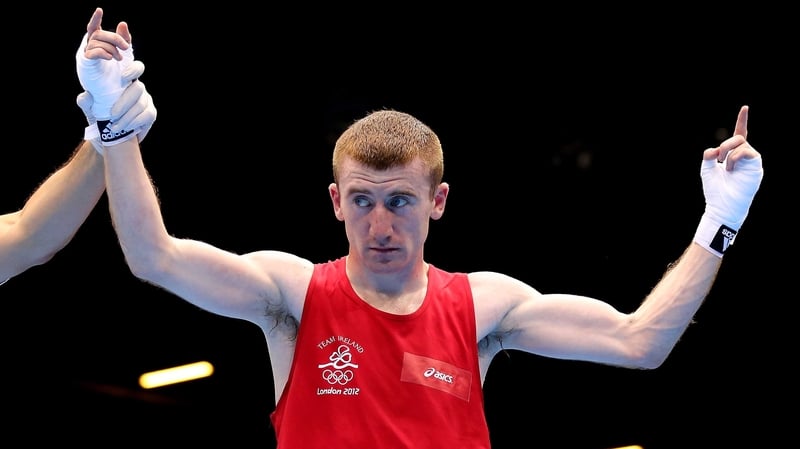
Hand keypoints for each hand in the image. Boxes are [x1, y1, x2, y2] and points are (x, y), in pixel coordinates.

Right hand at [75, 7, 134, 120]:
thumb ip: (125, 39)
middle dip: (115, 38)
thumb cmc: (120, 76)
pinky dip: (103, 52)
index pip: (94, 28)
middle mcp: (89, 48)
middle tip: (126, 48)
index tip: (100, 10)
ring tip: (119, 59)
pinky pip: (92, 52)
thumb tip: (123, 23)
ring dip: (112, 48)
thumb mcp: (127, 55)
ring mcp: (86, 56)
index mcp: (98, 45)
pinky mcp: (86, 65)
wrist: (116, 94)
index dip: (95, 19)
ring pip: (97, 41)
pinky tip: (111, 59)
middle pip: (99, 34)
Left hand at [77, 61, 155, 150]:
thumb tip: (86, 96)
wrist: (108, 137)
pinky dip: (134, 122)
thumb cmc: (99, 118)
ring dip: (127, 117)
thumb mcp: (90, 110)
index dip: (133, 70)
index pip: (135, 68)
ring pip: (140, 104)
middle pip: (138, 88)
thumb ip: (87, 102)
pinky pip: (147, 115)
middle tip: (112, 115)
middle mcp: (137, 88)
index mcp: (124, 81)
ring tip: (114, 127)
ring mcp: (146, 100)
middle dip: (124, 102)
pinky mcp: (150, 113)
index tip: (123, 77)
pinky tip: (125, 128)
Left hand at [700, 105, 763, 230]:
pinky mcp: (756, 166)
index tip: (745, 108)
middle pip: (738, 137)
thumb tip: (715, 149)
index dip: (742, 121)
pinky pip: (747, 151)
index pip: (740, 134)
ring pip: (741, 142)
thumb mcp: (707, 168)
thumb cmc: (715, 190)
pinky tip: (731, 169)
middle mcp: (745, 156)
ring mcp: (751, 161)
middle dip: (724, 145)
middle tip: (718, 158)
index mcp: (733, 155)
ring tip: (725, 168)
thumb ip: (709, 155)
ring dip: (727, 152)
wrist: (722, 205)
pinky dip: (734, 157)